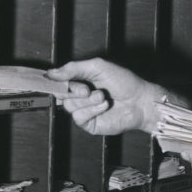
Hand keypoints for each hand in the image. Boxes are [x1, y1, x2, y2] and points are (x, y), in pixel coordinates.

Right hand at [47, 58, 166, 136]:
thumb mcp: (97, 67)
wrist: (140, 100)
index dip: (55, 81)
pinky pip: (78, 117)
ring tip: (102, 96)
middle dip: (74, 90)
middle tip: (87, 89)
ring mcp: (85, 110)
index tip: (51, 79)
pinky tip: (104, 106)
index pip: (59, 81)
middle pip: (61, 94)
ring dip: (87, 100)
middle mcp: (81, 95)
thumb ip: (73, 68)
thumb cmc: (124, 81)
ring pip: (69, 106)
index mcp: (81, 80)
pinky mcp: (89, 123)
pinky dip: (91, 110)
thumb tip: (51, 72)